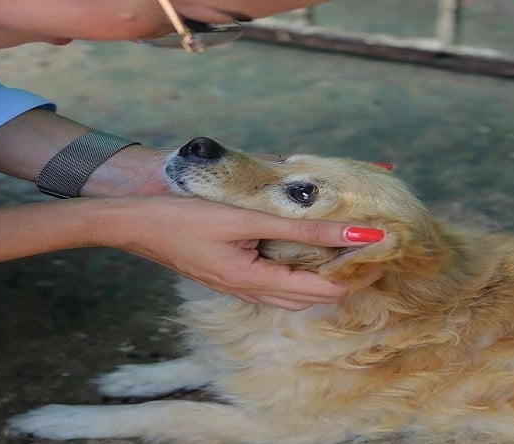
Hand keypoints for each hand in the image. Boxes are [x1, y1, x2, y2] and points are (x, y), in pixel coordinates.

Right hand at [93, 196, 383, 310]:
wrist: (131, 223)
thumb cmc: (182, 218)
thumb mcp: (244, 217)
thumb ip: (300, 225)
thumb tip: (353, 229)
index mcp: (253, 281)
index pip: (319, 289)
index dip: (354, 273)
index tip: (382, 249)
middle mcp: (247, 291)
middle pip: (308, 297)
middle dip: (343, 280)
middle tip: (370, 254)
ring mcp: (234, 285)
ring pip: (289, 292)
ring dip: (318, 278)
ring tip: (342, 253)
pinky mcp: (226, 274)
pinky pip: (271, 282)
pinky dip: (295, 272)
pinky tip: (298, 252)